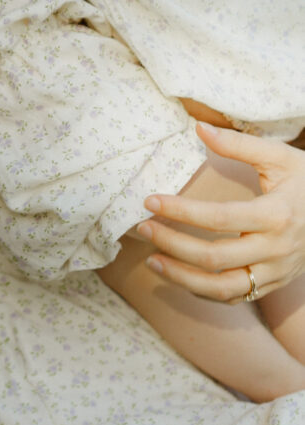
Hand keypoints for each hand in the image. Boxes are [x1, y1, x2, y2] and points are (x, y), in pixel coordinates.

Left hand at [138, 122, 304, 301]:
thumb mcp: (281, 157)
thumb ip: (239, 144)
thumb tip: (200, 127)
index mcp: (277, 215)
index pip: (220, 218)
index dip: (181, 211)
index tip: (150, 201)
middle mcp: (276, 250)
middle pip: (215, 257)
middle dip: (173, 244)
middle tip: (143, 228)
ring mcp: (275, 272)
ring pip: (222, 288)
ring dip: (181, 277)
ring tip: (152, 260)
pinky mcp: (273, 285)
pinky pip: (234, 297)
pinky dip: (202, 291)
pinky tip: (179, 274)